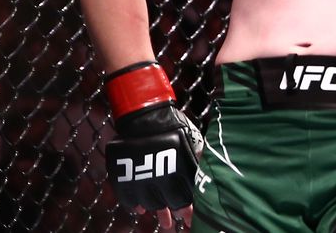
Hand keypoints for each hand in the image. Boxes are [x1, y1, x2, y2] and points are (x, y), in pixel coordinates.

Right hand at [105, 62, 202, 228]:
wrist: (145, 113)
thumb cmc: (173, 124)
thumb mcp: (193, 140)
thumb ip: (200, 159)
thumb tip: (211, 174)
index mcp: (178, 170)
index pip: (185, 197)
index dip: (189, 211)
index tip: (191, 219)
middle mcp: (159, 178)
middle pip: (167, 204)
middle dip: (174, 213)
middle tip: (177, 222)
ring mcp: (140, 178)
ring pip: (149, 203)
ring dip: (157, 212)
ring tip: (163, 221)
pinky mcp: (124, 176)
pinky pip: (128, 198)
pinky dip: (135, 205)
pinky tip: (142, 209)